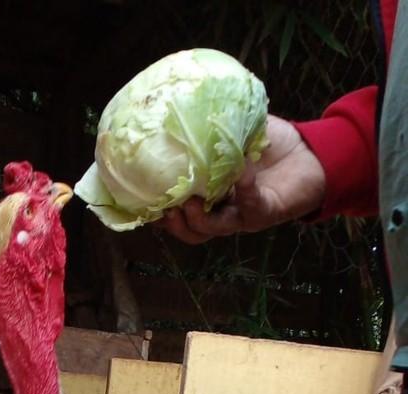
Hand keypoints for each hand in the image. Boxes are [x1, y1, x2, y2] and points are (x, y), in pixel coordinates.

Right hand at [157, 115, 326, 243]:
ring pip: (211, 230)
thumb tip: (186, 102)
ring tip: (189, 203)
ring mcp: (243, 216)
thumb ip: (214, 126)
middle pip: (191, 232)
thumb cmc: (271, 143)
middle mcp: (224, 212)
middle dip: (174, 224)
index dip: (159, 212)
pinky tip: (240, 172)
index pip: (178, 213)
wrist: (311, 153)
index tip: (142, 200)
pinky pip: (249, 206)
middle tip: (164, 208)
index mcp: (211, 196)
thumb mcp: (236, 130)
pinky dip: (243, 190)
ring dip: (197, 220)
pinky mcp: (265, 212)